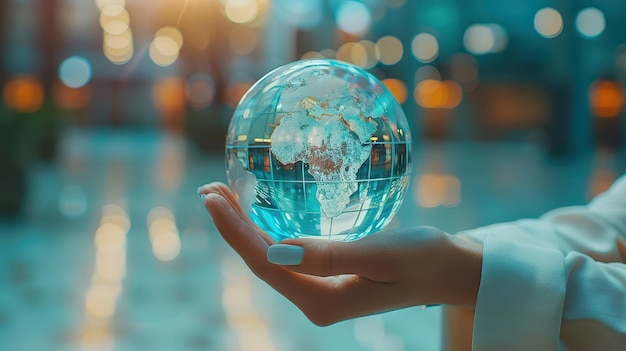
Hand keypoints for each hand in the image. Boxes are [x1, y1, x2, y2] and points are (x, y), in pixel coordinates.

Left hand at [199, 182, 481, 325]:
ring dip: (247, 226)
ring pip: (271, 256)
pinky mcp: (329, 276)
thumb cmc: (424, 258)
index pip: (263, 263)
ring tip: (224, 194)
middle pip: (260, 261)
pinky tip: (261, 210)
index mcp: (322, 299)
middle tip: (209, 189)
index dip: (234, 230)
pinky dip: (270, 228)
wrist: (451, 269)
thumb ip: (327, 255)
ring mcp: (321, 289)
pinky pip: (289, 252)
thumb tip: (271, 253)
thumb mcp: (380, 253)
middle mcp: (315, 298)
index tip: (212, 196)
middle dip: (232, 226)